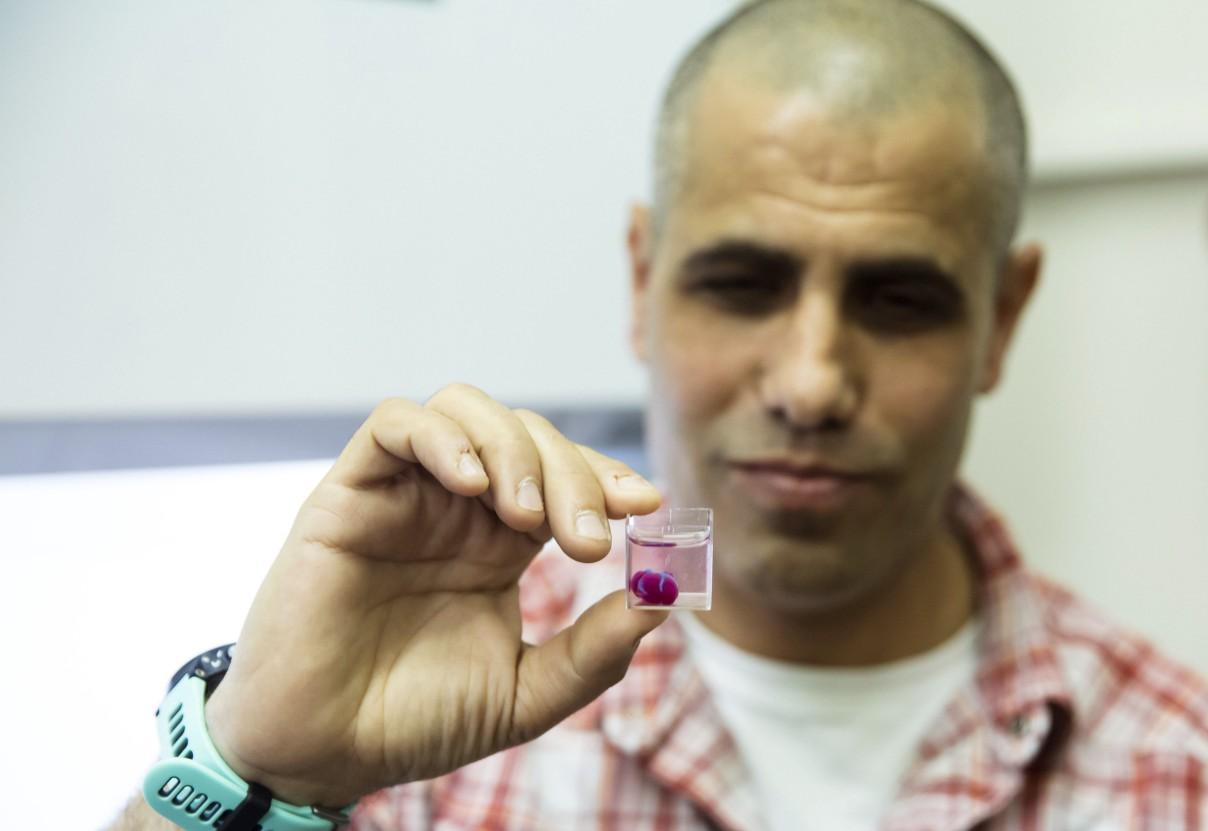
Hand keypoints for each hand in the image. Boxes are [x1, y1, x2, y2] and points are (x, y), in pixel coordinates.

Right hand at [203, 386, 666, 807]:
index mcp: (499, 543)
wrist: (323, 753)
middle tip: (590, 540)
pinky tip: (470, 485)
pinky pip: (393, 425)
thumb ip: (592, 651)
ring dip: (513, 448)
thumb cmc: (415, 722)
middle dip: (573, 474)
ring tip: (529, 517)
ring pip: (465, 409)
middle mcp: (455, 508)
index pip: (564, 476)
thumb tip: (662, 599)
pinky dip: (441, 437)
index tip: (649, 505)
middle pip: (527, 435)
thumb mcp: (525, 694)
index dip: (607, 477)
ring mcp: (404, 494)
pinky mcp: (349, 493)